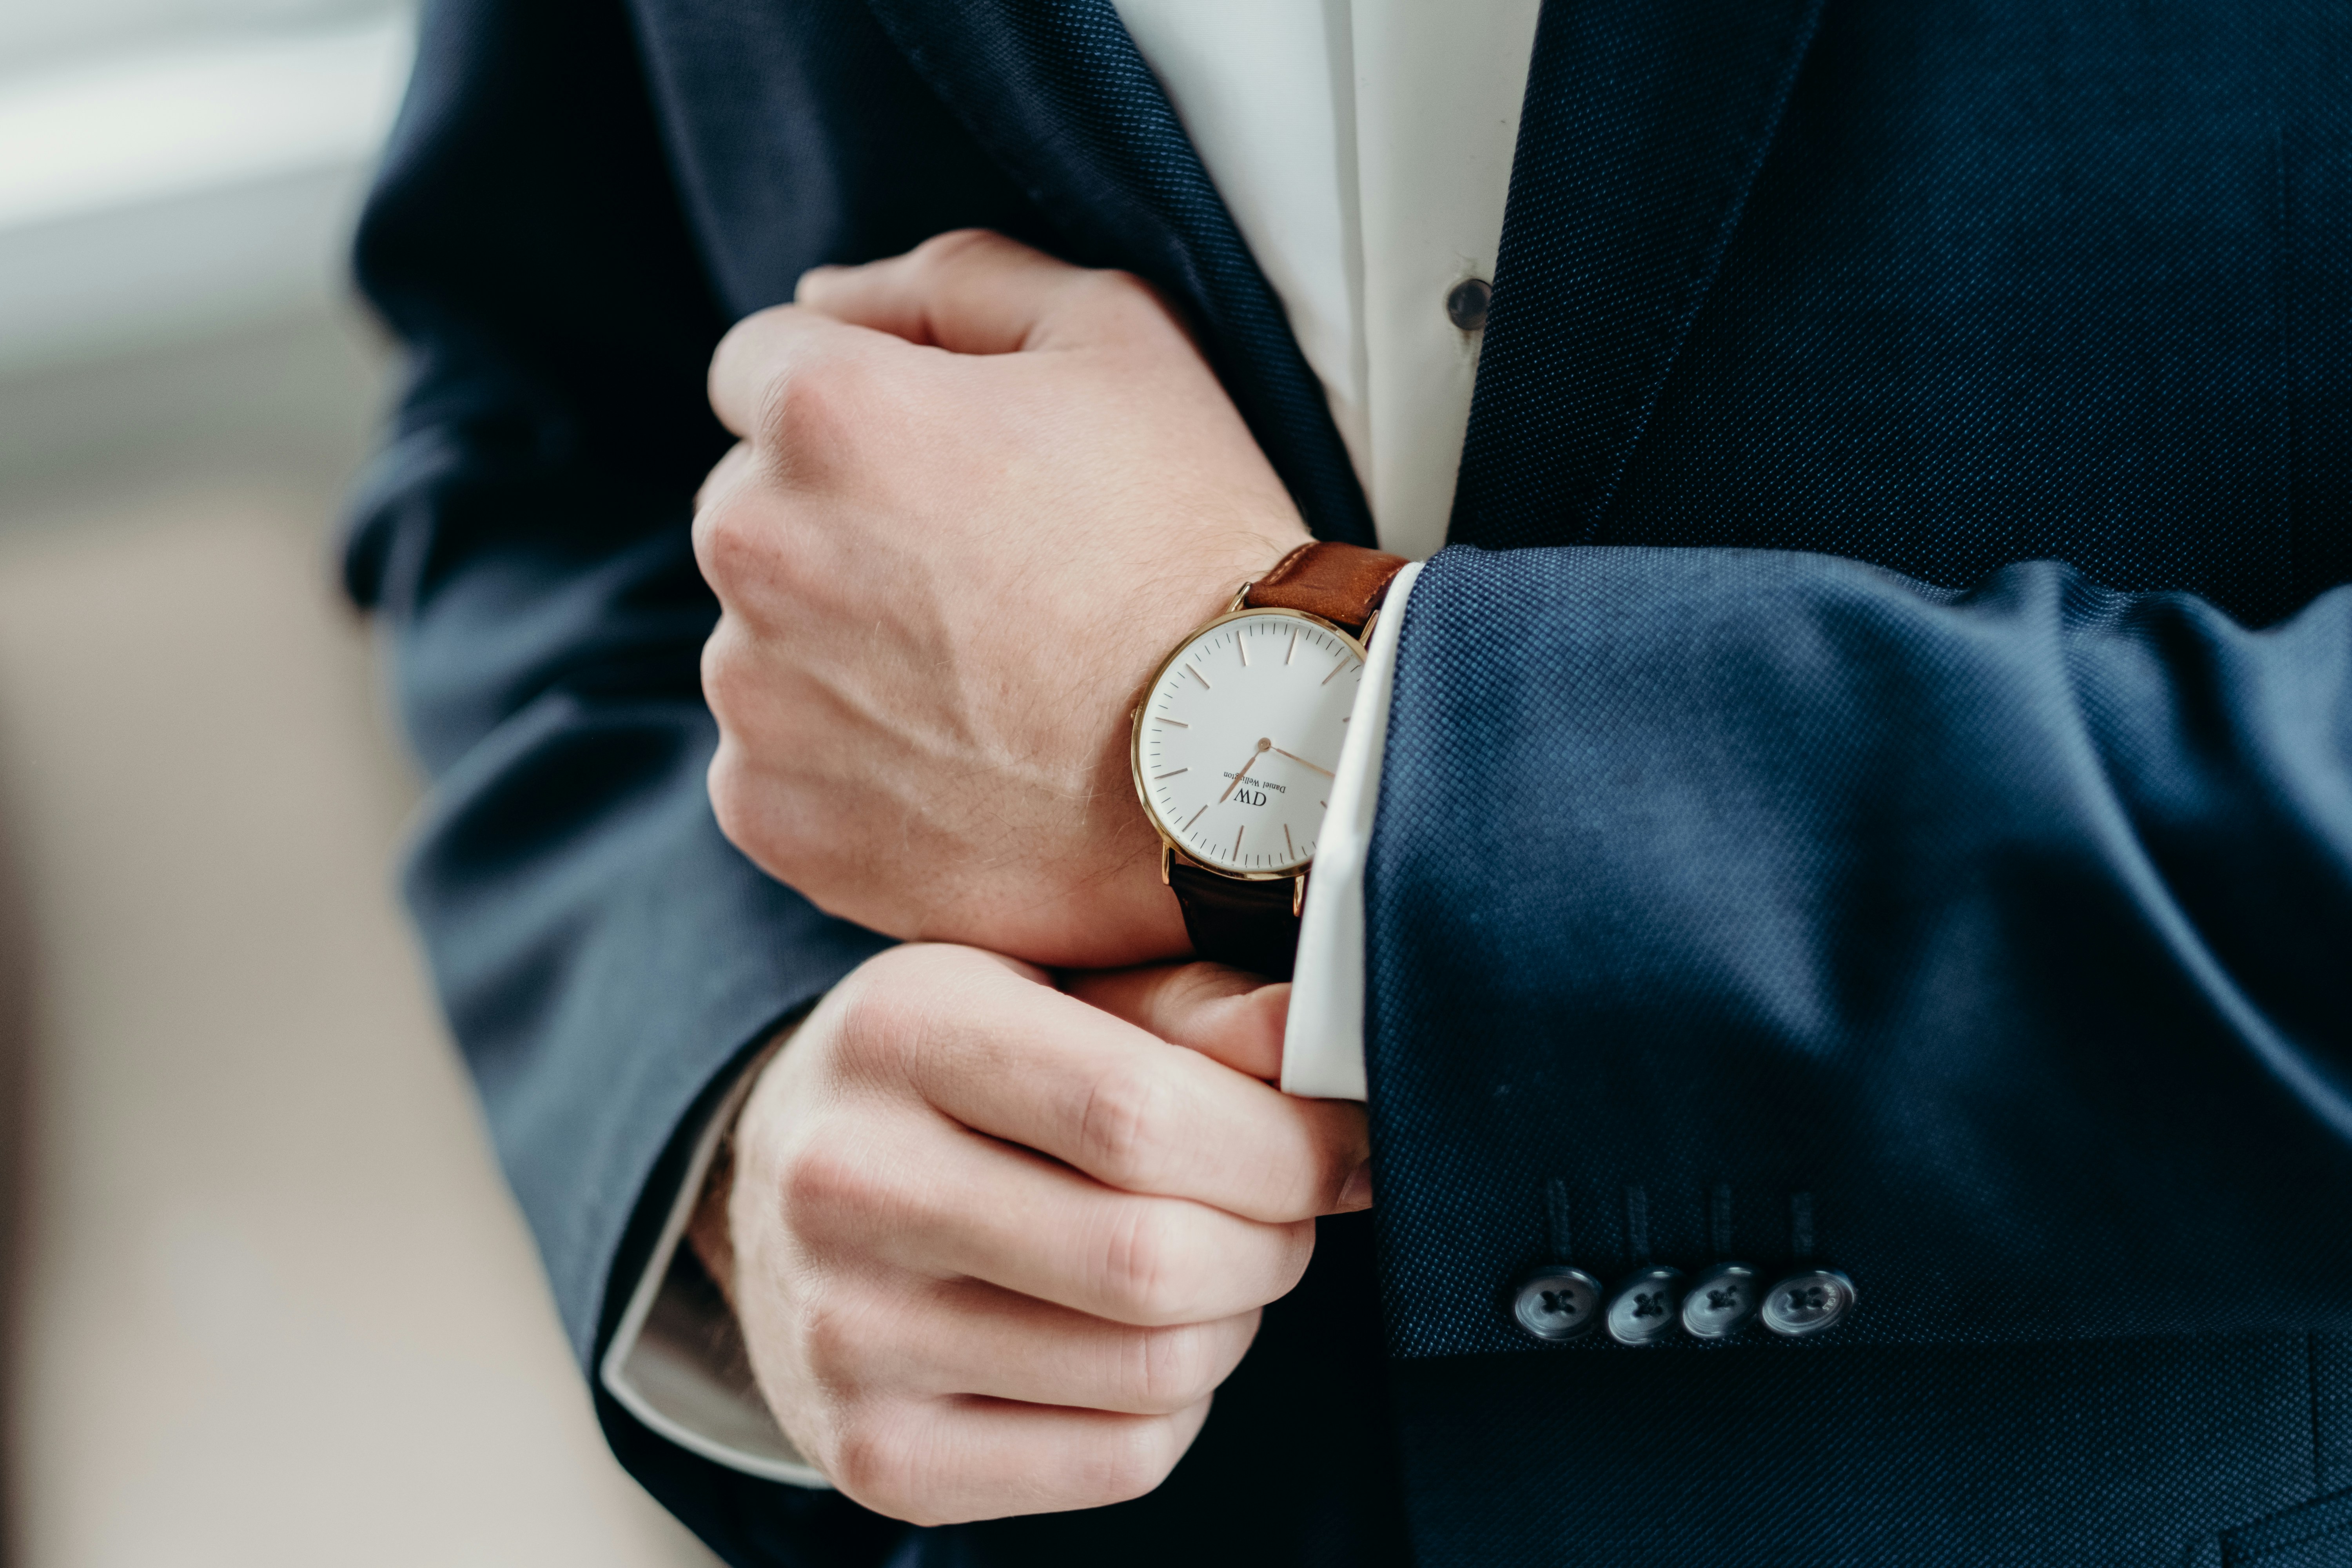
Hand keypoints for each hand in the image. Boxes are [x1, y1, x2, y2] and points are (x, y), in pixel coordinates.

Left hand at [695, 230, 1312, 968]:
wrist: (1241, 764)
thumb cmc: (1192, 541)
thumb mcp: (1117, 337)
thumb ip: (953, 281)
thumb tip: (824, 297)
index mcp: (824, 412)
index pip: (757, 365)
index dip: (856, 400)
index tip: (940, 460)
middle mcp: (757, 547)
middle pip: (750, 506)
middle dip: (837, 523)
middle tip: (982, 579)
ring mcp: (755, 696)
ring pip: (760, 640)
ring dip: (837, 648)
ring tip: (981, 683)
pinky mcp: (772, 813)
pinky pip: (771, 766)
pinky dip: (842, 766)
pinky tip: (955, 766)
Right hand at [701, 943, 1367, 1524]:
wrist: (779, 1198)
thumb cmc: (957, 1075)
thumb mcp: (1050, 992)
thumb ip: (1190, 1011)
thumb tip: (1319, 1041)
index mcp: (898, 1032)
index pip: (1140, 1113)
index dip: (1286, 1144)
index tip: (1344, 1144)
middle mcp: (846, 1184)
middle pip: (1154, 1258)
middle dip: (1274, 1239)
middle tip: (1281, 1210)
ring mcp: (846, 1337)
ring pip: (1155, 1370)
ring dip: (1232, 1321)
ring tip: (1208, 1266)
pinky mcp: (873, 1460)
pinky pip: (1120, 1462)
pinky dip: (1174, 1408)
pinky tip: (1133, 1342)